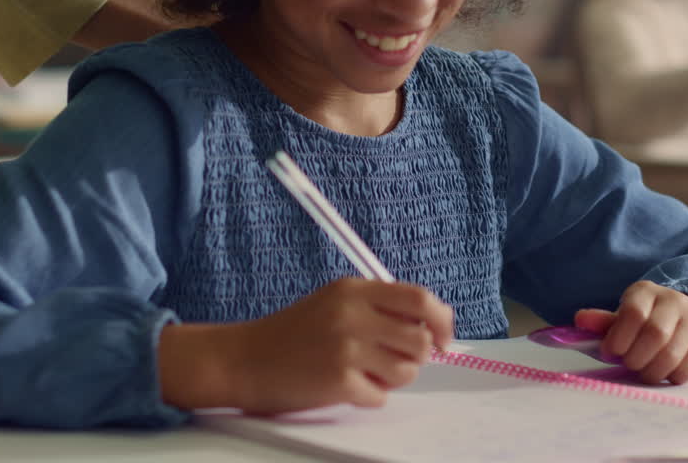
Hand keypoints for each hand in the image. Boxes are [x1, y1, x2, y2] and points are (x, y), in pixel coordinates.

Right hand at [161, 278, 453, 413]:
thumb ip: (378, 308)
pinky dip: (369, 397)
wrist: (243, 360)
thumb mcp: (334, 303)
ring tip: (365, 374)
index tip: (443, 338)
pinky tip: (344, 387)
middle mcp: (352, 313)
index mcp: (354, 290)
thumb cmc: (291, 335)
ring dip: (393, 379)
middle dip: (416, 357)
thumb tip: (432, 325)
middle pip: (420, 338)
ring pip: (406, 370)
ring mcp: (346, 346)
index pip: (419, 298)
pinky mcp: (338, 379)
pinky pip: (381, 396)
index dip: (441, 320)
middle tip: (393, 361)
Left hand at [574, 281, 687, 384]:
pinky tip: (665, 373)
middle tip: (629, 365)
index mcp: (646, 292)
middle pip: (655, 334)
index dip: (618, 338)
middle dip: (636, 358)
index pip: (633, 313)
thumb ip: (604, 322)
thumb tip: (579, 320)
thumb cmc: (651, 321)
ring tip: (644, 373)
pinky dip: (672, 377)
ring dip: (652, 372)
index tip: (610, 352)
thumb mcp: (626, 317)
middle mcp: (674, 300)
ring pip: (672, 354)